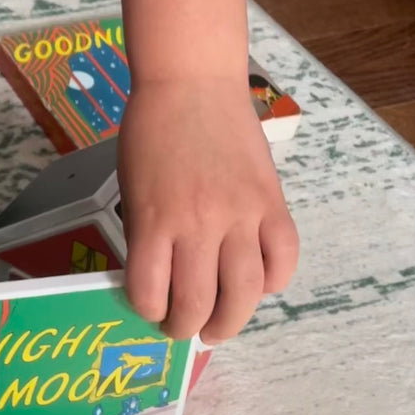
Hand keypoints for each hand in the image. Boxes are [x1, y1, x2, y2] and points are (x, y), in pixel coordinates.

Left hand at [118, 77, 298, 345]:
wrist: (192, 83)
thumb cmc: (151, 132)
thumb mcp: (132, 186)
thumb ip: (145, 233)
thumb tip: (157, 279)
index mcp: (153, 219)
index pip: (150, 292)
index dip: (148, 312)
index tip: (150, 311)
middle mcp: (199, 223)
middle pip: (199, 302)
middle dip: (188, 328)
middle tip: (184, 331)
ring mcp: (241, 214)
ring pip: (246, 291)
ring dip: (232, 320)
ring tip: (219, 327)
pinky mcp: (272, 203)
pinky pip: (282, 259)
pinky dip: (273, 281)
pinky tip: (258, 285)